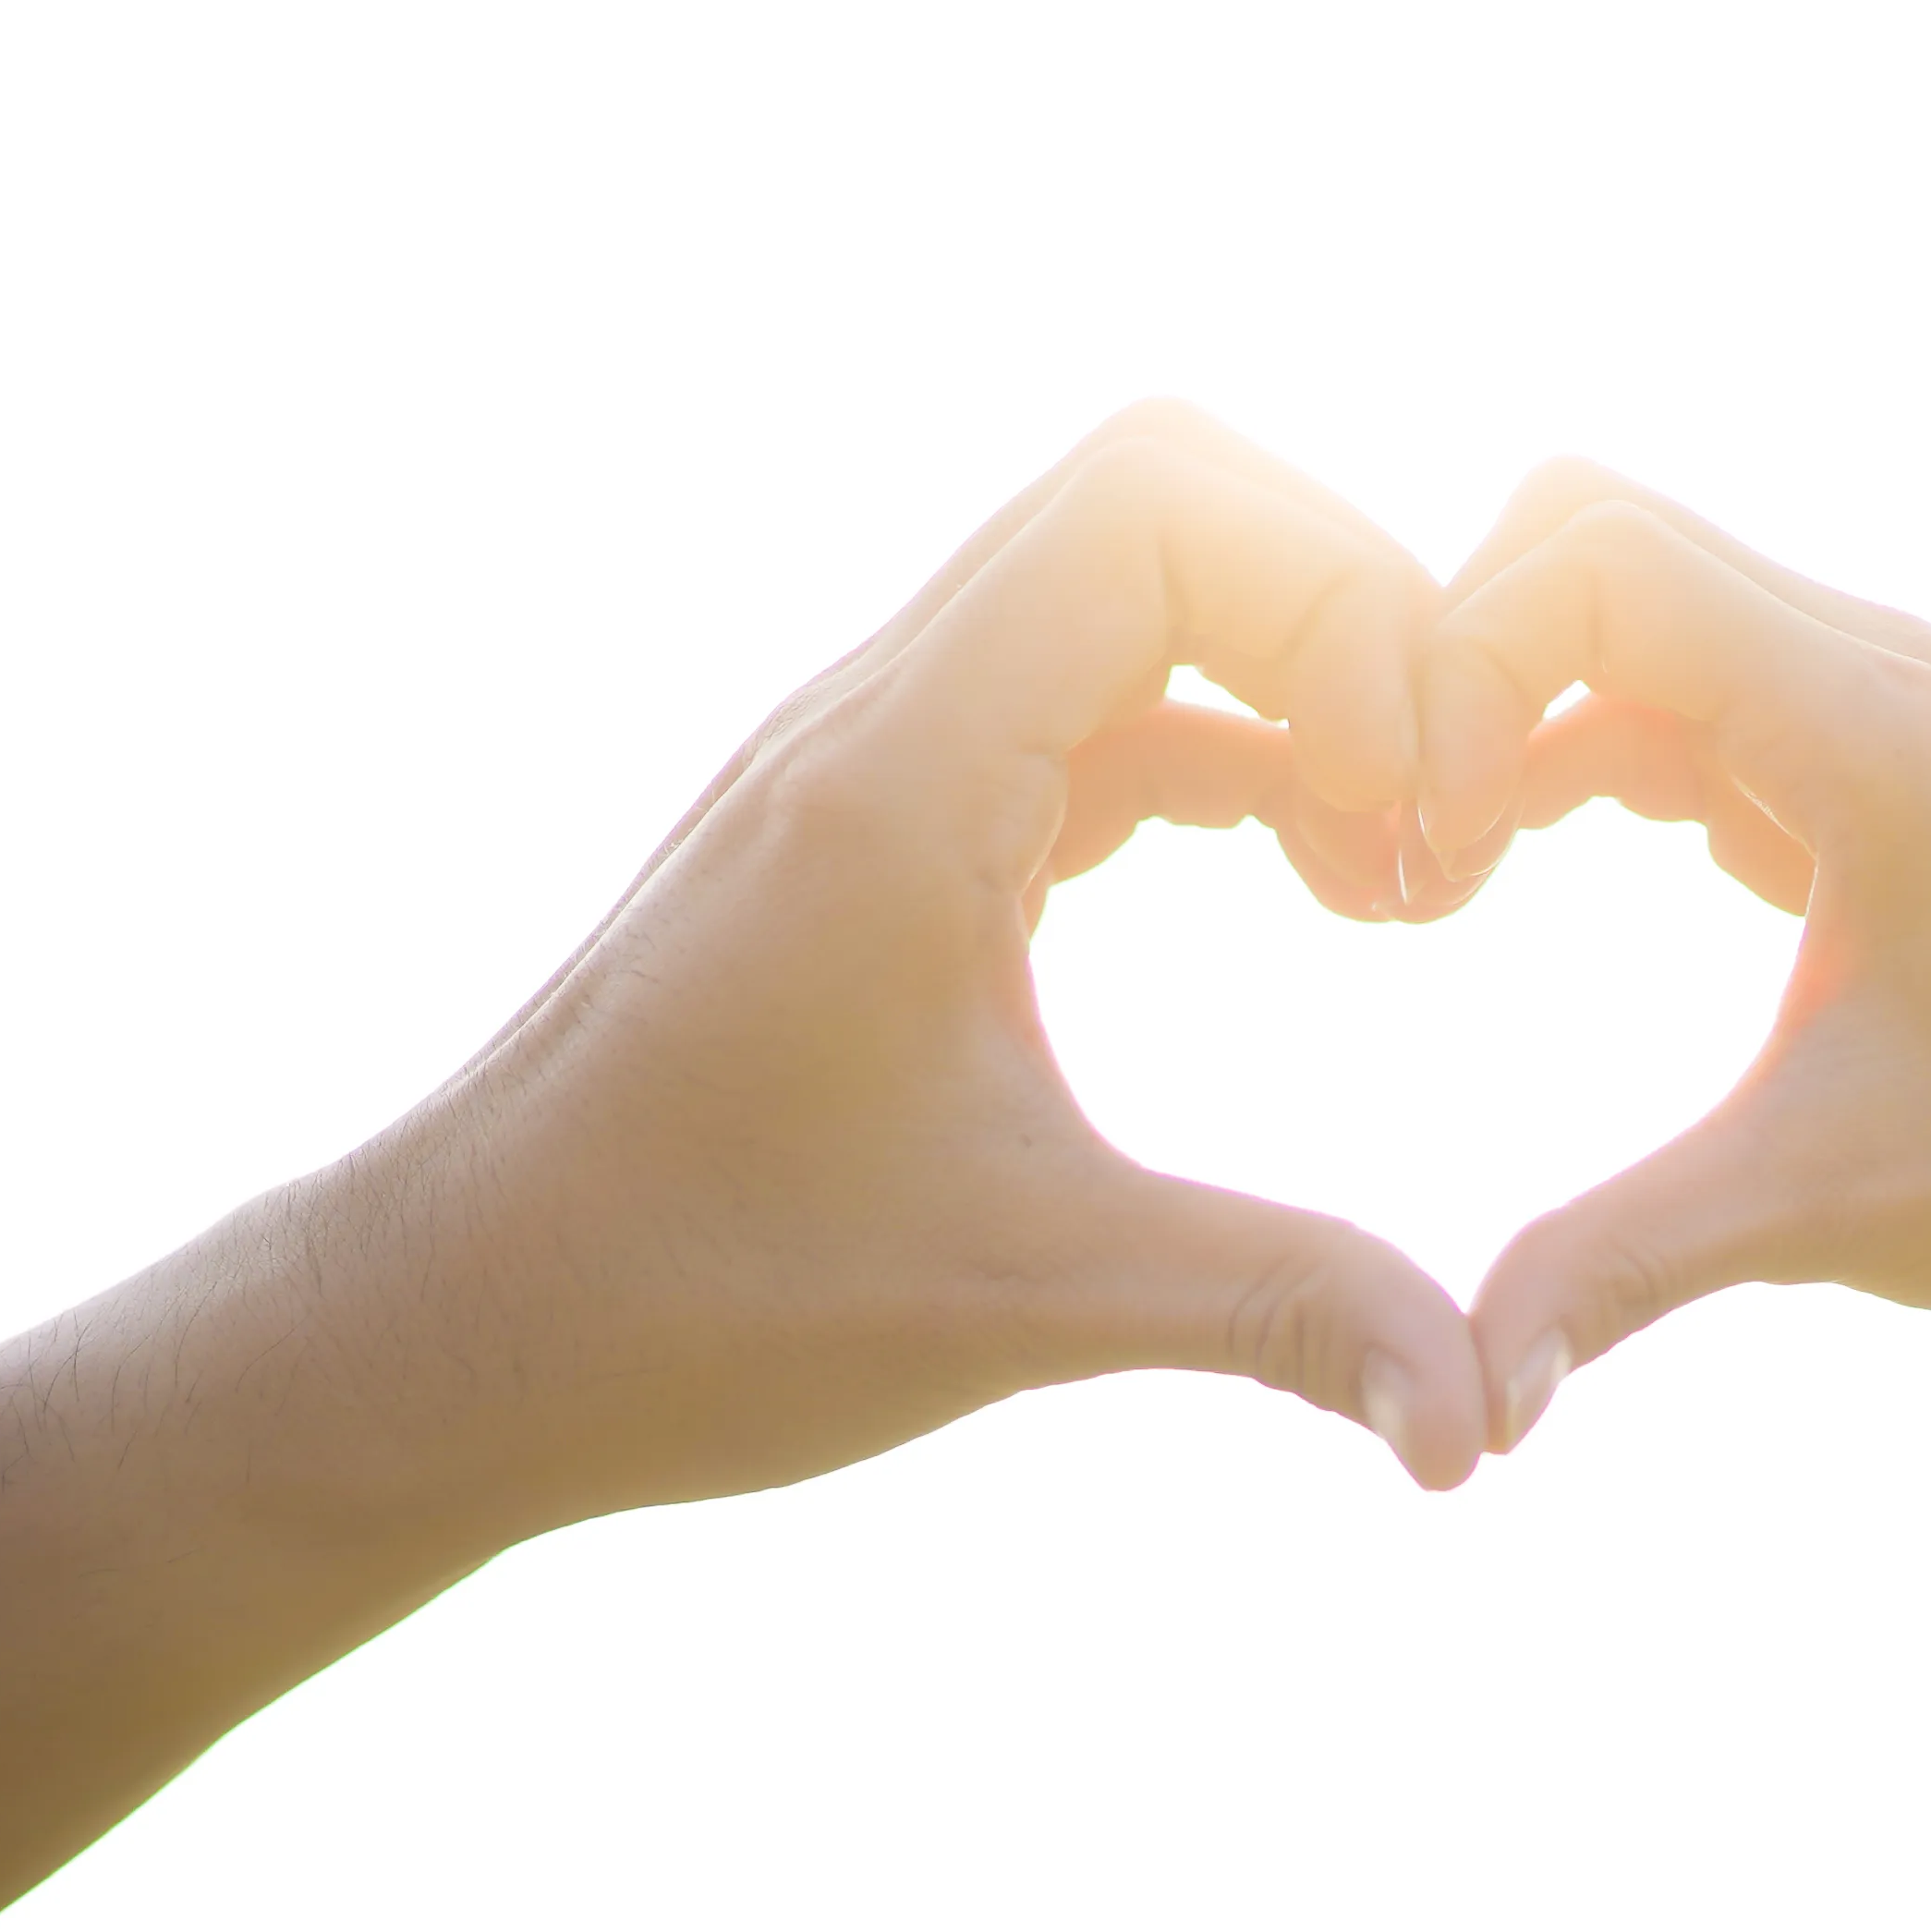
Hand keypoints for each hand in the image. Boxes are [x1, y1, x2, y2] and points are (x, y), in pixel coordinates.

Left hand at [198, 403, 1497, 1547]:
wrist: (445, 1333)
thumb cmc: (683, 1306)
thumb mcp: (1022, 1304)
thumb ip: (1280, 1318)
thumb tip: (1485, 1433)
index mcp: (901, 774)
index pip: (1165, 498)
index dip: (1344, 607)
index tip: (1407, 811)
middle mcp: (873, 719)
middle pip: (1168, 501)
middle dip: (1350, 631)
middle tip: (1430, 832)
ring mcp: (867, 765)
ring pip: (1127, 598)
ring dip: (1293, 698)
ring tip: (1387, 886)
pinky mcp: (875, 833)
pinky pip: (1089, 708)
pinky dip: (1227, 761)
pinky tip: (1312, 899)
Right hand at [1406, 465, 1930, 1449]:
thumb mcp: (1824, 1212)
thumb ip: (1622, 1270)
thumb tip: (1464, 1407)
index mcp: (1873, 733)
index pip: (1596, 559)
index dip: (1462, 666)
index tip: (1424, 840)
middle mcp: (1872, 670)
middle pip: (1585, 526)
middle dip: (1458, 662)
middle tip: (1408, 849)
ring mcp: (1867, 699)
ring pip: (1619, 594)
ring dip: (1503, 707)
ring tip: (1438, 880)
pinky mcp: (1853, 754)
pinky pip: (1665, 678)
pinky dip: (1563, 745)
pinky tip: (1509, 875)